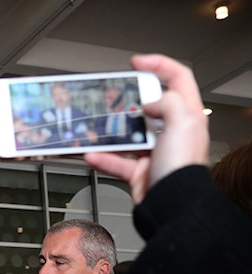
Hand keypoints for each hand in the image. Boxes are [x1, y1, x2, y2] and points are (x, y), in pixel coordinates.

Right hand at [85, 54, 208, 202]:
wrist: (172, 205)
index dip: (159, 65)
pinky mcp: (139, 171)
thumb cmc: (183, 168)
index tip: (136, 62)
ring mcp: (155, 153)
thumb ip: (166, 102)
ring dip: (109, 133)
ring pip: (127, 136)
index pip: (178, 79)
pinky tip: (91, 154)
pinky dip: (102, 158)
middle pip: (148, 107)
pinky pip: (116, 161)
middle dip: (127, 103)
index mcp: (188, 116)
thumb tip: (149, 101)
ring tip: (95, 128)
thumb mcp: (182, 123)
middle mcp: (172, 133)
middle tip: (111, 99)